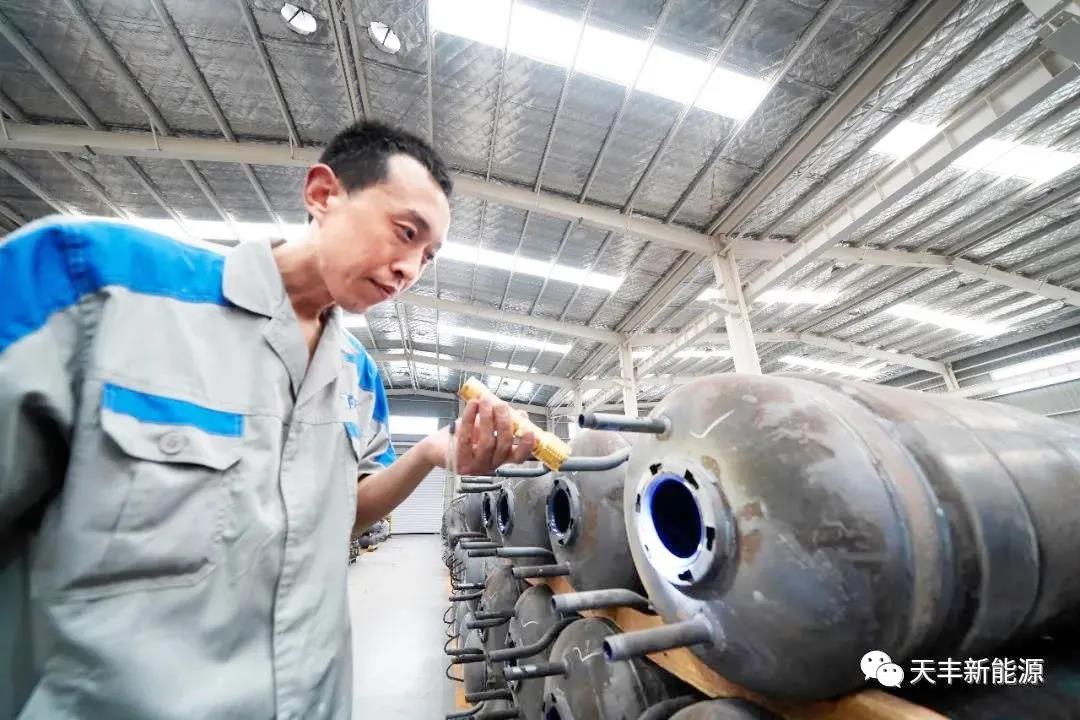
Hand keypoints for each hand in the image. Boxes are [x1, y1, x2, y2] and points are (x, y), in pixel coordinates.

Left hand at [420, 398, 535, 473]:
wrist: (437, 447)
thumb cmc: (464, 436)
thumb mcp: (486, 428)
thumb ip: (502, 422)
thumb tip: (520, 414)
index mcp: (500, 458)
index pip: (518, 457)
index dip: (526, 446)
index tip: (530, 431)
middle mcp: (490, 465)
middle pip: (503, 447)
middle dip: (504, 423)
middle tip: (501, 405)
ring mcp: (475, 466)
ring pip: (487, 443)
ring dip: (488, 419)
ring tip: (485, 401)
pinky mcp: (459, 462)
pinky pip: (467, 438)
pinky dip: (470, 419)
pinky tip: (472, 405)